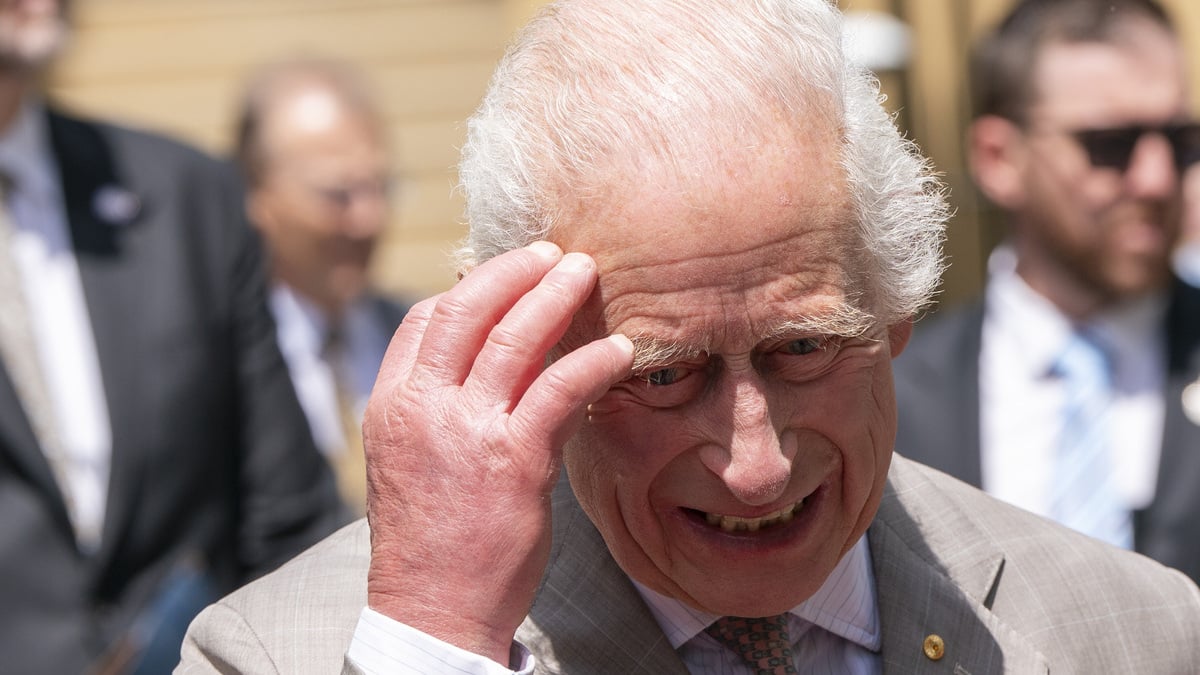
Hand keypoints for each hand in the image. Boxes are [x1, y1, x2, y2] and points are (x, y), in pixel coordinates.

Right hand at [362, 241, 633, 663]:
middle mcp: (422, 407)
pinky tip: (617, 349)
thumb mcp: (412, 459)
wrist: (432, 608)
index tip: (507, 276)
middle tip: (553, 252)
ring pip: (513, 337)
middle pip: (466, 309)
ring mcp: (467, 429)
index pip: (426, 320)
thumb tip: (497, 360)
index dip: (470, 289)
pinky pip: (561, 388)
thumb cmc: (430, 537)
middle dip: (513, 271)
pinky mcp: (514, 459)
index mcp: (391, 404)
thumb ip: (443, 404)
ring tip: (585, 272)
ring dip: (554, 295)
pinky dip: (592, 360)